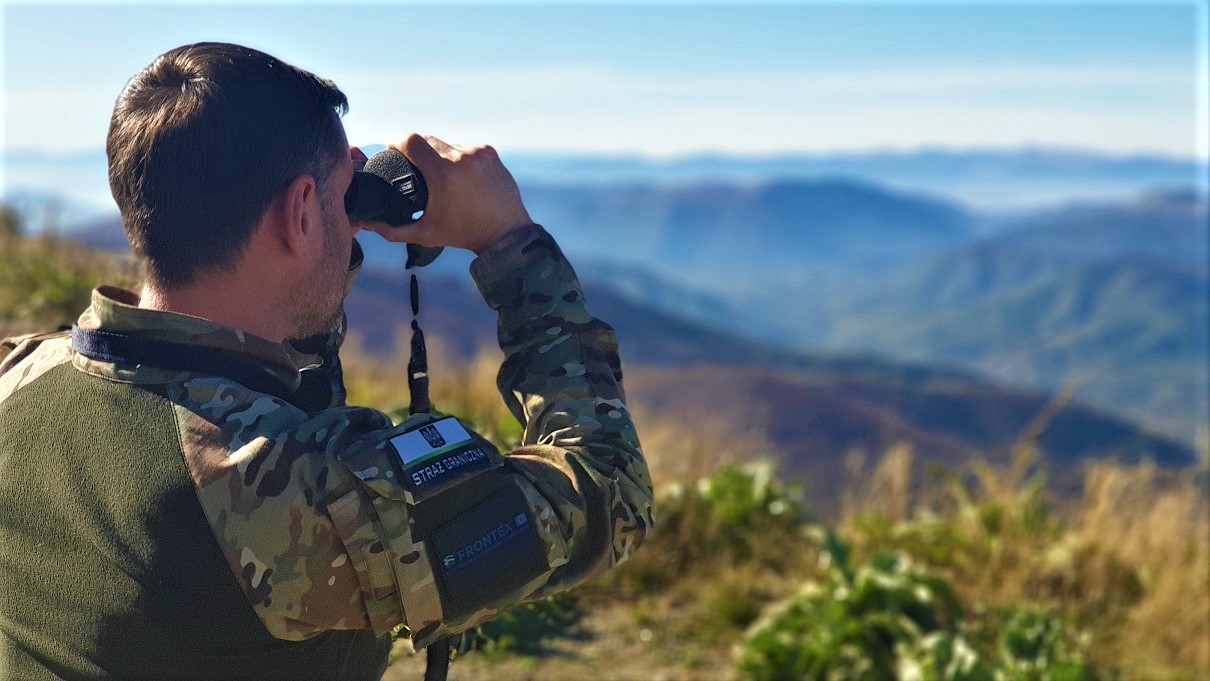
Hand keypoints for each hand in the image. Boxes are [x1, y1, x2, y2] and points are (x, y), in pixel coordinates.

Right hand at [356, 135, 532, 254]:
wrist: (506, 233)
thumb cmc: (463, 234)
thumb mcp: (425, 234)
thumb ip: (392, 229)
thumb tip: (365, 223)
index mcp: (443, 175)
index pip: (410, 140)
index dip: (396, 141)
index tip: (391, 148)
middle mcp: (462, 158)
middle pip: (426, 139)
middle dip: (415, 148)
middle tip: (411, 164)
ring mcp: (478, 153)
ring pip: (446, 143)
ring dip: (438, 153)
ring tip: (436, 172)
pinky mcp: (490, 153)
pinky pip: (465, 148)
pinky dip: (457, 157)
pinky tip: (457, 173)